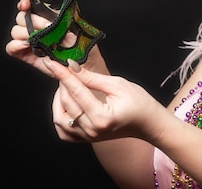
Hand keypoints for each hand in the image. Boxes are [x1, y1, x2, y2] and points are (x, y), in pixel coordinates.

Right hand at [5, 0, 108, 74]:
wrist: (85, 68)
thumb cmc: (85, 48)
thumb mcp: (78, 31)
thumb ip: (65, 22)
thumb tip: (52, 16)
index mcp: (50, 19)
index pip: (32, 7)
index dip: (26, 4)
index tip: (26, 4)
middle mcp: (38, 29)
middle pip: (21, 18)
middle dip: (30, 20)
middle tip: (44, 27)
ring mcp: (32, 42)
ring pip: (15, 31)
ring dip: (23, 33)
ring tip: (37, 38)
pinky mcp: (27, 55)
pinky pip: (11, 48)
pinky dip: (15, 45)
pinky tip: (25, 45)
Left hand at [43, 58, 167, 143]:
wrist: (148, 123)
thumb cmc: (139, 103)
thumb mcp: (118, 84)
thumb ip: (92, 77)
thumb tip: (72, 66)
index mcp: (101, 117)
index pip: (76, 92)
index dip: (63, 74)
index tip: (52, 63)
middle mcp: (92, 130)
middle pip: (66, 104)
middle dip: (62, 83)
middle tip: (65, 69)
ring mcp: (88, 137)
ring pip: (60, 119)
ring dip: (59, 100)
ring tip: (68, 85)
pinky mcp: (86, 139)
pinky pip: (64, 130)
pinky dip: (61, 116)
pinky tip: (67, 103)